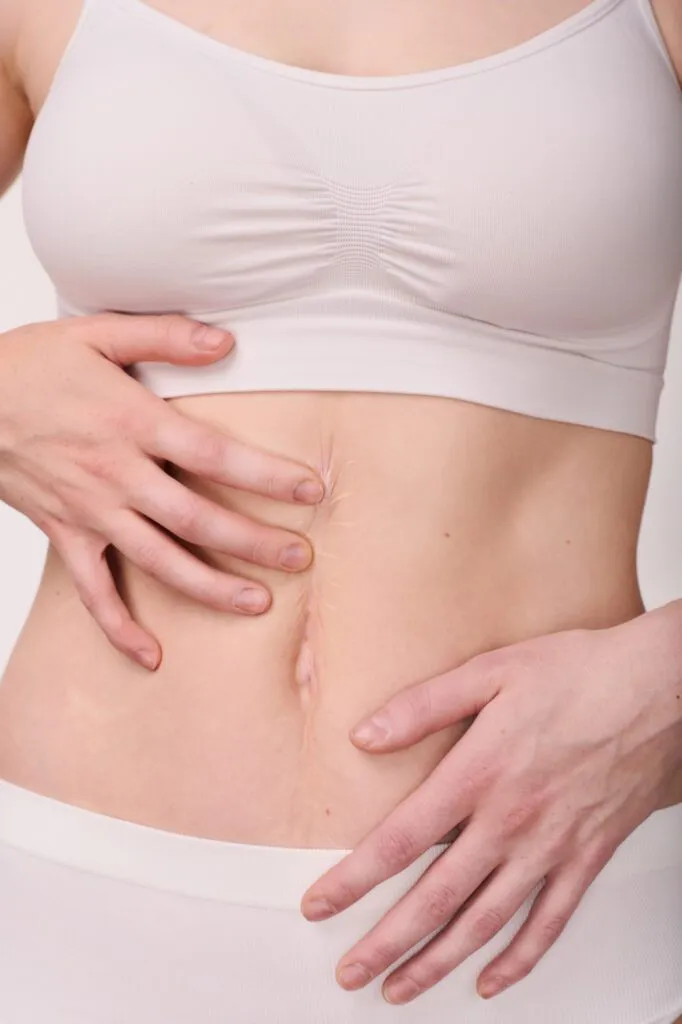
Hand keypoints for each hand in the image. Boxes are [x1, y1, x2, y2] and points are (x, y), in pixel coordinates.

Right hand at [0, 314, 323, 668]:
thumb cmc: (28, 364)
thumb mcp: (96, 334)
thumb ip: (164, 336)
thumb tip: (225, 341)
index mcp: (131, 422)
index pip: (213, 454)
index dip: (265, 475)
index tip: (309, 490)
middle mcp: (115, 474)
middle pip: (196, 518)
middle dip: (253, 541)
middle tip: (301, 558)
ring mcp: (89, 511)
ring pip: (158, 560)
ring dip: (209, 586)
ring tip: (257, 603)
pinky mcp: (63, 535)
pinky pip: (92, 592)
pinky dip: (119, 627)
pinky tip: (152, 655)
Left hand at [301, 606, 681, 1003]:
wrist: (659, 688)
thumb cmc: (578, 671)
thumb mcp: (492, 669)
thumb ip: (424, 705)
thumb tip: (364, 735)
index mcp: (479, 773)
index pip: (400, 841)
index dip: (354, 879)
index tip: (318, 906)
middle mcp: (511, 822)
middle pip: (436, 898)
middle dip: (386, 941)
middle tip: (349, 972)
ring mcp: (552, 847)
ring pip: (486, 923)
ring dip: (438, 962)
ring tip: (399, 990)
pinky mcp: (589, 858)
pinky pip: (551, 923)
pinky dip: (519, 960)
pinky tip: (491, 980)